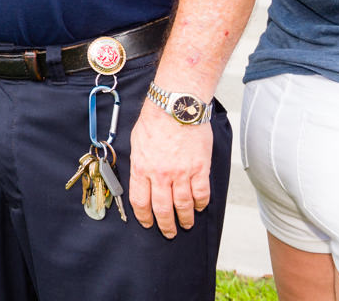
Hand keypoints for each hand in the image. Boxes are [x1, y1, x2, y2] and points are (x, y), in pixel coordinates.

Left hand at [126, 102, 212, 236]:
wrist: (176, 105)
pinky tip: (200, 207)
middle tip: (169, 232)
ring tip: (186, 224)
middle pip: (163, 209)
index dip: (144, 217)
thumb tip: (141, 178)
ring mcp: (181, 173)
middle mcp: (161, 174)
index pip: (140, 201)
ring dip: (185, 218)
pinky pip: (201, 193)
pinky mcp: (200, 168)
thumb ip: (140, 163)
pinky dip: (201, 204)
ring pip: (183, 205)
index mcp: (142, 168)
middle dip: (166, 225)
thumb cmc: (155, 120)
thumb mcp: (136, 142)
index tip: (148, 223)